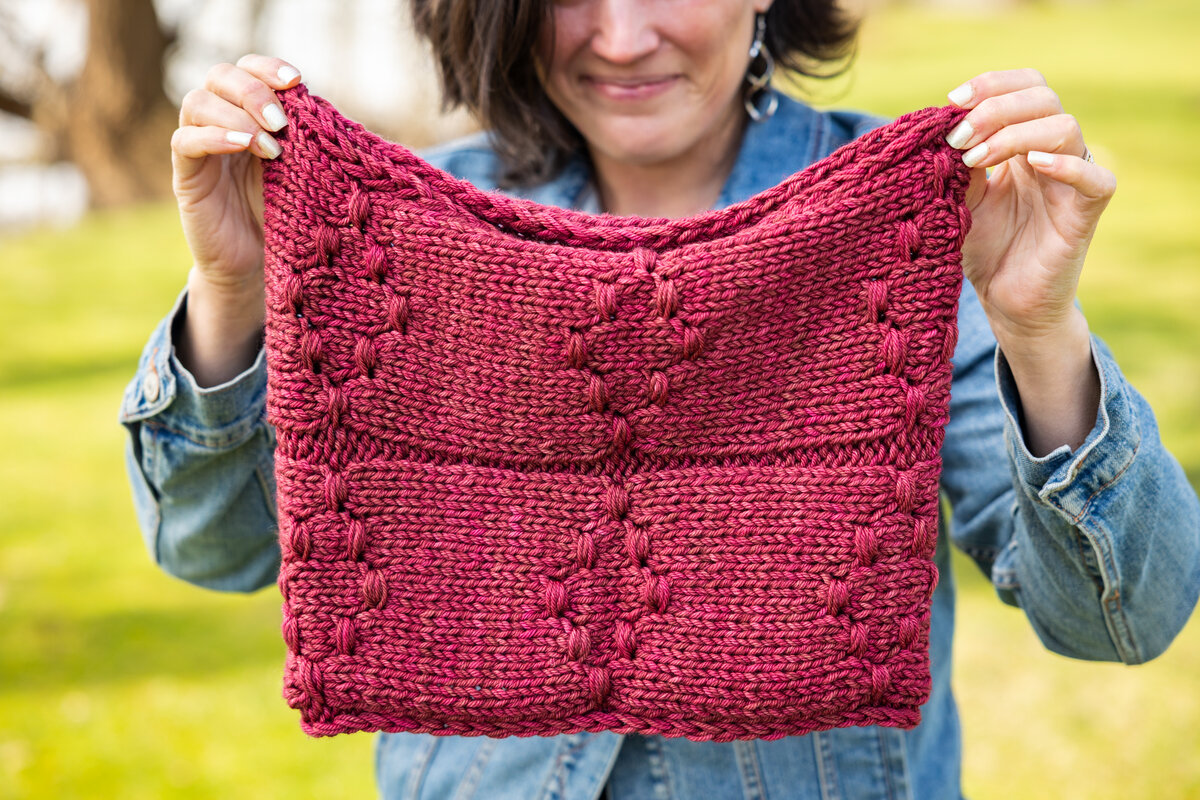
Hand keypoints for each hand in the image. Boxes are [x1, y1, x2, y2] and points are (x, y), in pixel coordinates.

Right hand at [171, 54, 301, 293]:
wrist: (257, 264)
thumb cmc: (285, 214)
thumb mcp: (302, 171)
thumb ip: (307, 140)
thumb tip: (327, 111)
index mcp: (250, 114)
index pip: (248, 68)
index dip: (268, 67)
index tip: (296, 81)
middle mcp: (221, 122)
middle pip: (220, 76)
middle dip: (254, 91)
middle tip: (281, 122)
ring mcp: (199, 146)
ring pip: (197, 102)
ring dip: (237, 116)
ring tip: (270, 147)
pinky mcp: (186, 174)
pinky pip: (185, 141)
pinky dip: (214, 137)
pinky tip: (243, 146)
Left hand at [944, 68, 1116, 344]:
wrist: (1004, 300)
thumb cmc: (984, 249)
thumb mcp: (960, 200)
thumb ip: (957, 165)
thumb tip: (943, 128)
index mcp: (1022, 143)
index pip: (1024, 87)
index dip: (992, 84)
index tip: (953, 101)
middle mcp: (1051, 154)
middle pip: (1044, 97)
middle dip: (996, 107)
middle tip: (958, 135)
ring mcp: (1071, 181)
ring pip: (1066, 126)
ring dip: (1015, 134)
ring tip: (975, 158)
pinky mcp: (1085, 213)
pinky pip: (1094, 178)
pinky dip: (1066, 164)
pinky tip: (1033, 164)